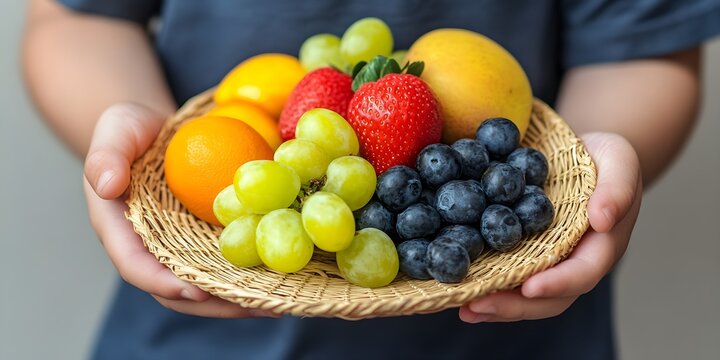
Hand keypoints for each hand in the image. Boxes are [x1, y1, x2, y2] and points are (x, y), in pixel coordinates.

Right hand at [83, 103, 276, 317]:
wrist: (154, 128)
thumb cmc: (129, 129)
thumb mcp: (115, 132)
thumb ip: (106, 156)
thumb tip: (107, 186)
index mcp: (120, 230)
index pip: (136, 265)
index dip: (163, 283)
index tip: (197, 292)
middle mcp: (151, 248)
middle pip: (177, 290)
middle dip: (215, 303)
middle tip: (254, 307)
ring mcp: (180, 245)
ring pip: (206, 283)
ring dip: (239, 298)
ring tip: (278, 302)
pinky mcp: (204, 237)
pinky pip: (225, 262)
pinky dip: (250, 273)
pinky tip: (283, 275)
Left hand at [459, 132, 641, 322]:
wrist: (585, 156)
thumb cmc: (606, 159)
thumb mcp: (619, 161)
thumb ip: (617, 188)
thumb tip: (602, 220)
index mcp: (602, 246)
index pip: (583, 273)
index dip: (558, 283)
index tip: (529, 287)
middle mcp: (574, 263)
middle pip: (549, 298)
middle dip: (514, 306)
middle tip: (477, 306)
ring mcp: (548, 263)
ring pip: (524, 296)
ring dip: (494, 306)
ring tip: (463, 308)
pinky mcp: (523, 254)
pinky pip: (506, 275)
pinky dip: (484, 286)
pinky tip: (457, 290)